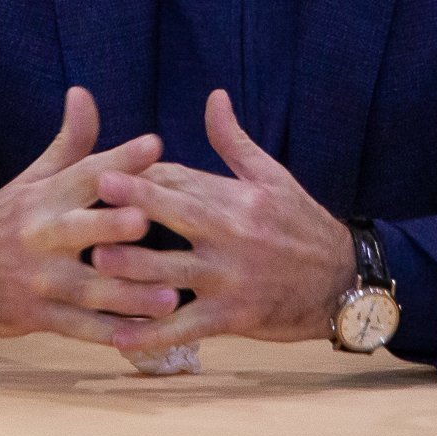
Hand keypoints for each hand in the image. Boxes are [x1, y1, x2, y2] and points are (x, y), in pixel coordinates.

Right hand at [0, 87, 179, 344]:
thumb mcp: (29, 180)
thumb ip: (68, 143)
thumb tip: (83, 92)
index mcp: (43, 196)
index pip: (84, 173)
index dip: (119, 159)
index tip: (154, 144)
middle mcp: (40, 235)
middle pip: (80, 229)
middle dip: (113, 226)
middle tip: (148, 221)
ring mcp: (38, 280)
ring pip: (88, 289)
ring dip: (129, 296)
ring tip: (169, 297)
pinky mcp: (35, 316)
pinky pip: (78, 329)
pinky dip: (111, 336)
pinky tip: (145, 340)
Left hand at [90, 89, 355, 355]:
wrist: (344, 283)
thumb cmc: (302, 225)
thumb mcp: (273, 177)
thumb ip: (234, 141)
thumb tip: (213, 96)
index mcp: (237, 198)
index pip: (183, 179)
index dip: (143, 173)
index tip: (104, 167)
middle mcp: (232, 234)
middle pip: (176, 214)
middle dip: (134, 202)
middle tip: (92, 190)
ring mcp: (230, 278)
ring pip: (173, 271)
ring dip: (132, 268)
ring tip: (93, 263)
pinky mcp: (233, 317)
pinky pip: (187, 326)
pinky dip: (154, 335)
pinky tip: (120, 339)